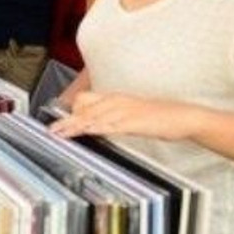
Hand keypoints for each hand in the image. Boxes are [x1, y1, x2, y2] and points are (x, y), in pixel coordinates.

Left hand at [49, 91, 202, 140]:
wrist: (182, 117)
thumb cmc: (157, 117)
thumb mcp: (130, 115)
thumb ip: (112, 118)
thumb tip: (95, 126)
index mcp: (114, 99)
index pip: (84, 101)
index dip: (69, 112)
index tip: (56, 124)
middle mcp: (116, 101)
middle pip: (83, 110)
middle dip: (66, 121)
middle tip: (50, 132)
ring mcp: (125, 111)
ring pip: (93, 117)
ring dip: (75, 126)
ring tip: (60, 134)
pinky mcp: (134, 121)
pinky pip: (111, 124)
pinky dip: (96, 128)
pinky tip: (87, 132)